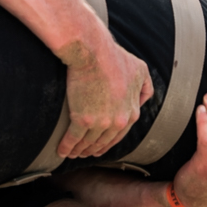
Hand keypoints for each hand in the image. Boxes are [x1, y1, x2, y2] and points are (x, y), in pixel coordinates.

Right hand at [60, 36, 153, 157]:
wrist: (94, 53)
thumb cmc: (114, 57)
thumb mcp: (140, 70)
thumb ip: (145, 87)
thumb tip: (143, 99)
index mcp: (132, 112)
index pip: (120, 134)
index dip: (109, 142)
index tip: (101, 146)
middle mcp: (118, 121)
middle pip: (104, 141)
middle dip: (94, 149)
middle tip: (86, 153)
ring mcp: (101, 122)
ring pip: (89, 142)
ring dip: (79, 150)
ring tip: (72, 153)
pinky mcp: (82, 120)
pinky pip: (73, 139)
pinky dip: (67, 147)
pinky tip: (61, 151)